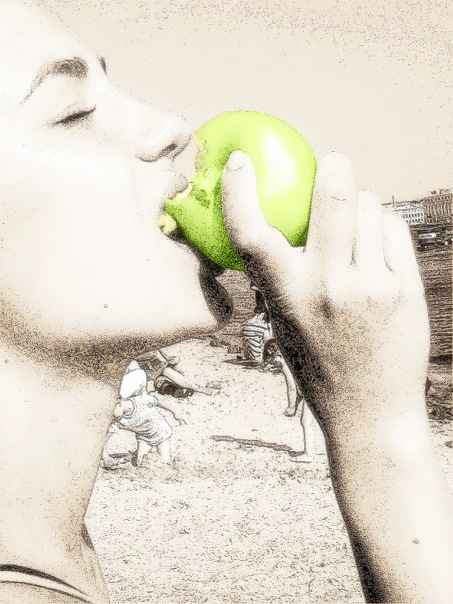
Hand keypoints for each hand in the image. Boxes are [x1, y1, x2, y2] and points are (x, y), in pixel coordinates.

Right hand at [222, 150, 429, 439]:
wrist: (371, 412)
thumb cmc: (319, 367)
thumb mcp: (284, 324)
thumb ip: (280, 276)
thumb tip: (284, 225)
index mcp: (287, 299)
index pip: (252, 236)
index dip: (239, 193)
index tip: (240, 164)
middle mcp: (329, 289)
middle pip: (333, 199)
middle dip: (333, 168)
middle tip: (331, 164)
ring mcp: (372, 288)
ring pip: (369, 208)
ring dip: (360, 205)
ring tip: (355, 228)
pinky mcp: (406, 289)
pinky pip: (394, 229)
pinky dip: (383, 225)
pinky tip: (376, 246)